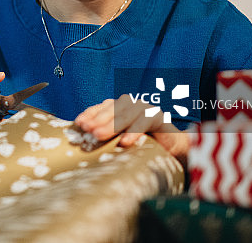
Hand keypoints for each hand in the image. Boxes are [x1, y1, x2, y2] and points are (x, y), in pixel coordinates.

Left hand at [74, 94, 188, 162]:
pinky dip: (133, 132)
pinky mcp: (157, 116)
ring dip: (111, 125)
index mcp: (119, 107)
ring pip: (125, 115)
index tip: (79, 123)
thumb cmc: (142, 144)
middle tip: (87, 130)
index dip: (90, 114)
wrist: (172, 148)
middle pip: (111, 110)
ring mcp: (144, 108)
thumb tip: (82, 141)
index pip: (100, 108)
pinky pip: (143, 122)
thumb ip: (106, 135)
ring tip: (99, 135)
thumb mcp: (120, 138)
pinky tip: (124, 142)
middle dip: (97, 120)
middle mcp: (130, 104)